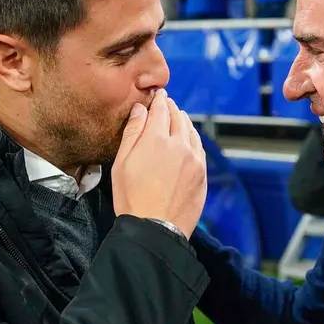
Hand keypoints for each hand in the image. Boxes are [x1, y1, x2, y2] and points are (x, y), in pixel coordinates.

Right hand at [111, 89, 206, 239]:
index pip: (160, 111)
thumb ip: (132, 133)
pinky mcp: (202, 173)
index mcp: (155, 139)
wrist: (155, 228)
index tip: (159, 95)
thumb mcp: (121, 164)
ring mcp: (194, 159)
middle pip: (178, 118)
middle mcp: (178, 145)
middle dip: (172, 109)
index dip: (160, 100)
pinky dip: (194, 138)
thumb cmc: (132, 198)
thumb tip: (140, 110)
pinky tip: (190, 139)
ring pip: (191, 132)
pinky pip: (200, 148)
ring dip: (185, 122)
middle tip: (169, 103)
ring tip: (180, 117)